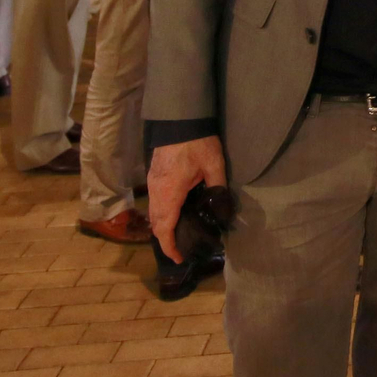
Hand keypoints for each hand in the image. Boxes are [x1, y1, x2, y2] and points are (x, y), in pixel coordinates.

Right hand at [148, 136, 226, 264]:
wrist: (179, 119)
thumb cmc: (197, 142)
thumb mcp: (214, 165)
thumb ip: (218, 189)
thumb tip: (224, 210)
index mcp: (169, 193)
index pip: (164, 227)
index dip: (169, 246)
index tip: (179, 257)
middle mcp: (156, 191)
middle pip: (155, 223)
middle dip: (166, 240)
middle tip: (182, 249)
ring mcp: (152, 183)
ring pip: (153, 213)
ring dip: (162, 227)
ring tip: (179, 235)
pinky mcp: (154, 176)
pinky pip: (154, 202)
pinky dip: (161, 214)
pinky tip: (175, 214)